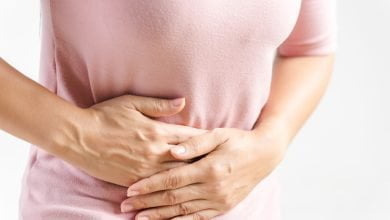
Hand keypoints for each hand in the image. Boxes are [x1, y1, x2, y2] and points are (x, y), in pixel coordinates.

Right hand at [58, 94, 207, 186]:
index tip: (221, 143)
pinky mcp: (134, 180)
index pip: (190, 137)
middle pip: (188, 159)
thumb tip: (184, 101)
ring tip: (210, 180)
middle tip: (222, 165)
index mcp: (157, 131)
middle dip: (206, 161)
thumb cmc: (105, 116)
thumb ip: (160, 105)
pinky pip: (158, 188)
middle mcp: (155, 152)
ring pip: (177, 176)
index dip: (207, 140)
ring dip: (194, 178)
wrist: (78, 137)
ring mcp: (145, 169)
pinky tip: (184, 192)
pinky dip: (172, 189)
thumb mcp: (132, 103)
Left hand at [120, 126, 287, 218]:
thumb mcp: (219, 134)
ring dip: (159, 215)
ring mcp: (218, 200)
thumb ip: (195, 142)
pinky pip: (198, 218)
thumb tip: (172, 150)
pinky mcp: (223, 206)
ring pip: (182, 211)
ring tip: (138, 218)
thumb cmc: (239, 141)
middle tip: (126, 206)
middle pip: (173, 198)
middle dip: (147, 203)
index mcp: (209, 168)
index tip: (131, 189)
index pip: (172, 179)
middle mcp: (212, 188)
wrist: (264, 155)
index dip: (150, 185)